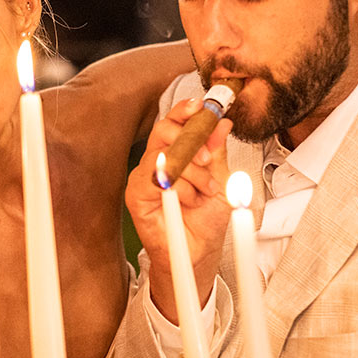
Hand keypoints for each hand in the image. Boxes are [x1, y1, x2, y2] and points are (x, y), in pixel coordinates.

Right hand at [125, 97, 231, 321]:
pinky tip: (188, 201)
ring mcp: (144, 176)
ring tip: (205, 192)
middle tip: (208, 157)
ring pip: (166, 154)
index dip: (185, 110)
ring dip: (193, 173)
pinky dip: (180, 188)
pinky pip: (157, 178)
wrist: (200, 252)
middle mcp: (157, 161)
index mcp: (176, 152)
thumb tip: (221, 124)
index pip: (175, 121)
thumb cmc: (206, 219)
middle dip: (190, 139)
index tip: (202, 105)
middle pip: (164, 130)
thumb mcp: (221, 180)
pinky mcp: (136, 194)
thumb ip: (217, 152)